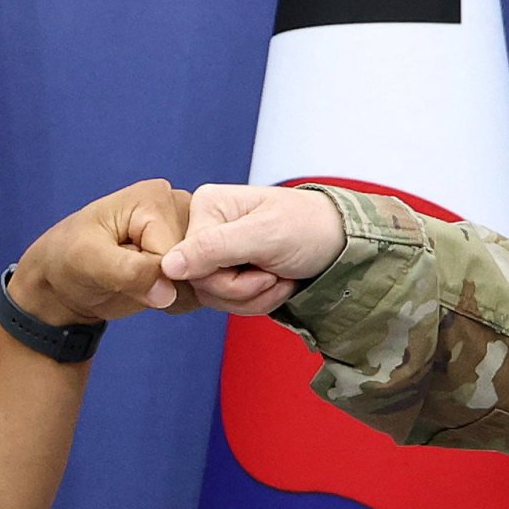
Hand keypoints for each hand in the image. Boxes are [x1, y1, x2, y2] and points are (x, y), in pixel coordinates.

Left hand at [9, 181, 196, 325]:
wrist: (65, 280)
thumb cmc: (68, 260)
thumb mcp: (88, 261)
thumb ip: (128, 272)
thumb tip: (167, 290)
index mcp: (154, 197)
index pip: (180, 248)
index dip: (157, 275)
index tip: (124, 274)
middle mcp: (179, 208)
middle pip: (200, 260)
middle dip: (172, 284)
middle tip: (134, 282)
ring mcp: (187, 232)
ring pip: (208, 275)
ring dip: (179, 293)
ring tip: (143, 286)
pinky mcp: (190, 254)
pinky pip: (206, 285)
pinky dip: (183, 298)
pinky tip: (155, 291)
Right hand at [157, 182, 346, 314]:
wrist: (341, 242)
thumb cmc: (310, 228)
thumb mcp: (265, 236)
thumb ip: (214, 248)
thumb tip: (167, 265)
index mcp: (207, 206)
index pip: (189, 264)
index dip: (228, 281)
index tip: (265, 271)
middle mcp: (205, 227)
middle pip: (201, 285)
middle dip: (245, 291)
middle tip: (276, 275)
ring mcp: (216, 251)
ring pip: (214, 297)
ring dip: (254, 298)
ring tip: (281, 278)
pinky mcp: (228, 270)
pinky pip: (228, 302)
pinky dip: (257, 301)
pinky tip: (277, 283)